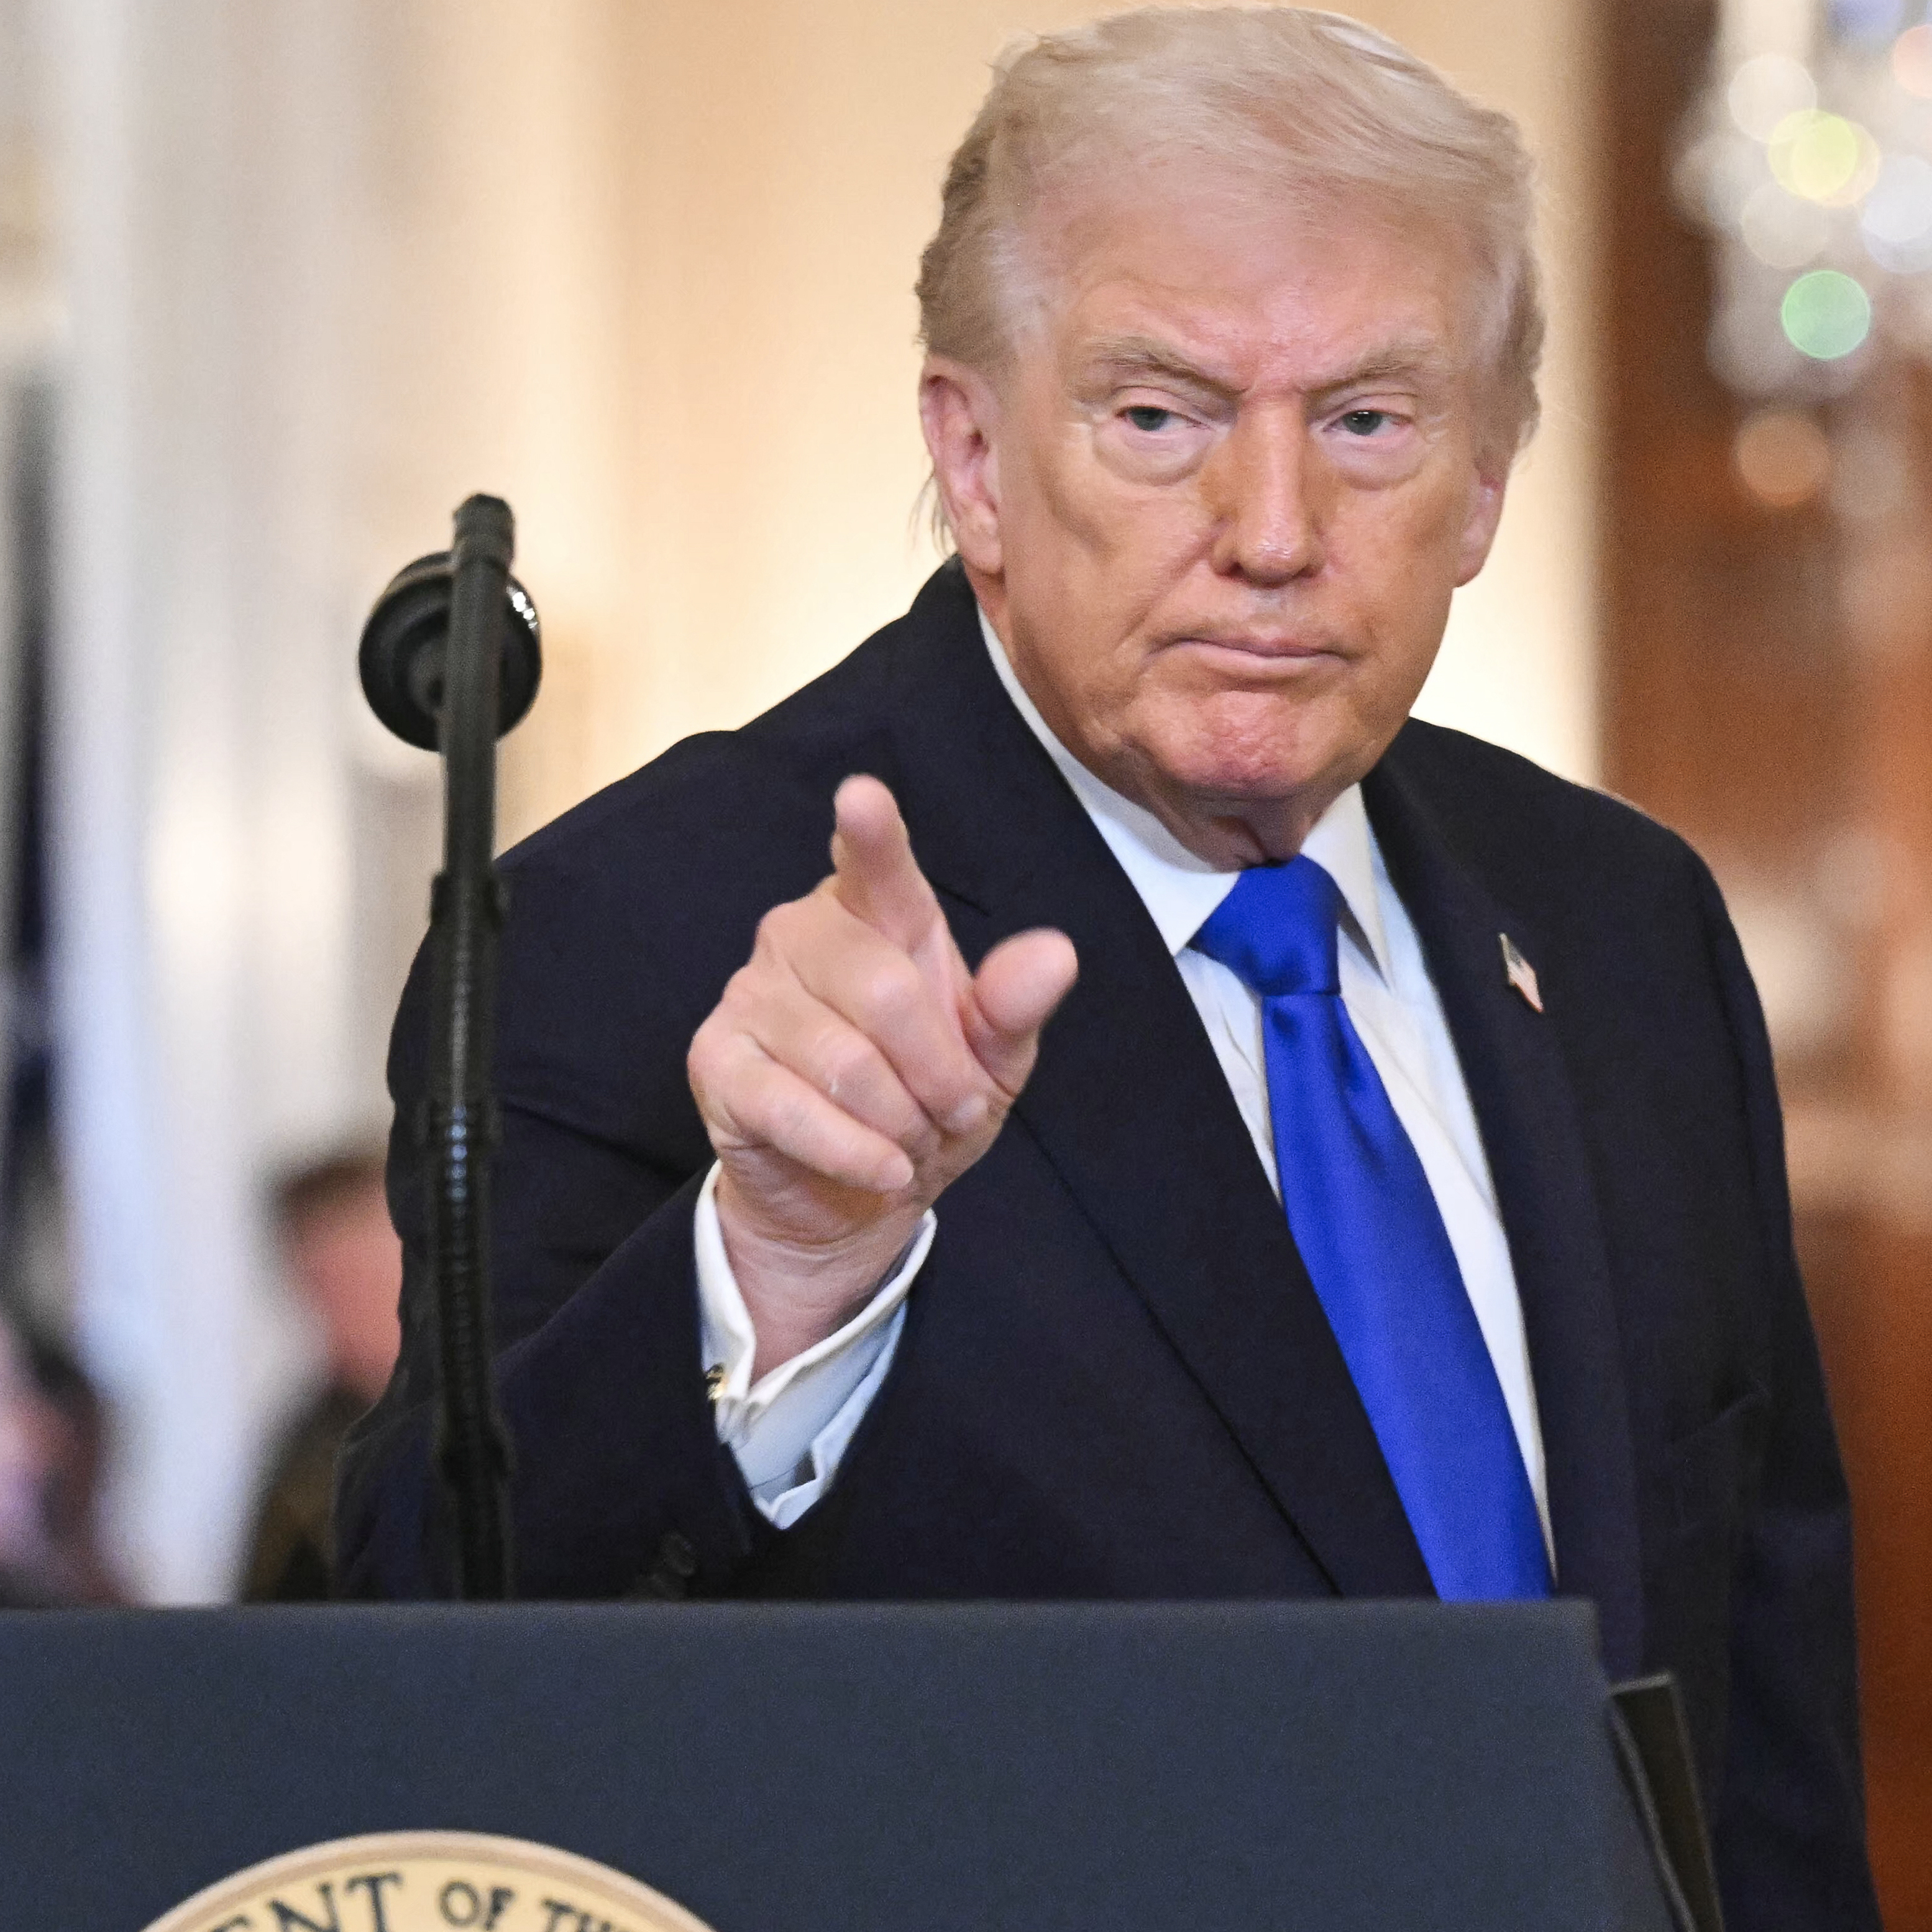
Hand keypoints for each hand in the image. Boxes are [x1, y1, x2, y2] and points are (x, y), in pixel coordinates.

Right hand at [687, 775, 1077, 1376]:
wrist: (851, 1194)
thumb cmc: (923, 1104)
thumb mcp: (991, 1062)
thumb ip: (1015, 1006)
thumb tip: (1056, 953)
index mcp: (876, 913)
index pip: (877, 867)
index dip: (871, 835)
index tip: (862, 798)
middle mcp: (801, 933)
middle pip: (885, 991)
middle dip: (938, 1074)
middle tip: (954, 1112)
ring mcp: (749, 993)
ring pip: (844, 1061)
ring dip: (899, 1123)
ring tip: (909, 1141)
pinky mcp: (716, 1060)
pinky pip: (793, 1109)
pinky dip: (853, 1154)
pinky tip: (880, 1170)